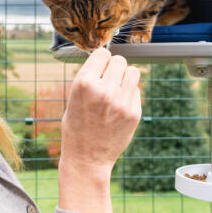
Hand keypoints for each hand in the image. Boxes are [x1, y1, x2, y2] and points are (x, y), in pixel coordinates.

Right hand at [58, 49, 140, 212]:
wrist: (87, 158)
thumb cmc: (77, 126)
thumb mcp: (74, 97)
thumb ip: (91, 77)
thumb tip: (107, 58)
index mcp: (84, 83)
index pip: (102, 53)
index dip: (101, 60)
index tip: (99, 68)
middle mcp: (104, 90)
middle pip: (119, 60)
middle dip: (114, 68)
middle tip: (108, 80)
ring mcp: (121, 101)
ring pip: (133, 71)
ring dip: (125, 77)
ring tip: (117, 88)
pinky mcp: (134, 112)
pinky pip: (136, 90)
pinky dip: (130, 93)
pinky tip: (119, 105)